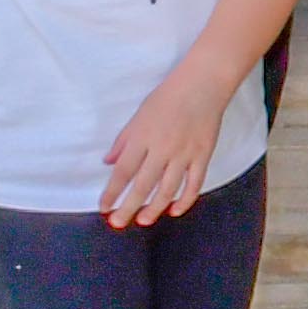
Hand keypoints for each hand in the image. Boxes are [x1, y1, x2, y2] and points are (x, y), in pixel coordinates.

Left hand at [100, 61, 243, 224]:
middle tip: (118, 224)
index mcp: (143, 137)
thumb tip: (108, 163)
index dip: (112, 192)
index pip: (123, 171)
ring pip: (168, 189)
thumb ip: (123, 141)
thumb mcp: (139, 116)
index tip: (104, 207)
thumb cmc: (168, 97)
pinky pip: (194, 183)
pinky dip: (185, 200)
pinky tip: (175, 210)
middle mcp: (162, 148)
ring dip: (154, 208)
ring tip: (143, 220)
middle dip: (128, 207)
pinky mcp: (203, 155)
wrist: (203, 84)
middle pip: (142, 185)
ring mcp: (185, 153)